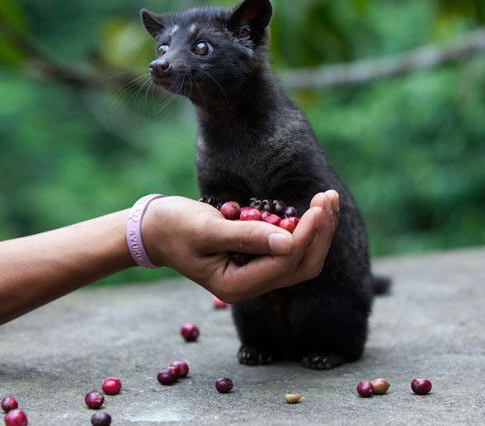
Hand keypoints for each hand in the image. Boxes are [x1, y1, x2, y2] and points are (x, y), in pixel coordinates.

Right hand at [142, 190, 339, 301]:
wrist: (156, 229)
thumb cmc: (175, 227)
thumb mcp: (207, 230)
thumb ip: (247, 237)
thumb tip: (288, 242)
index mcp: (237, 286)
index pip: (285, 263)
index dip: (306, 235)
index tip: (318, 206)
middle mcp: (252, 284)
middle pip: (302, 265)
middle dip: (320, 233)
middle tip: (328, 198)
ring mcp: (256, 273)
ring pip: (300, 258)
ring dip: (317, 229)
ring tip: (327, 198)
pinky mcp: (258, 259)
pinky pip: (290, 248)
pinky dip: (304, 228)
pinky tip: (312, 207)